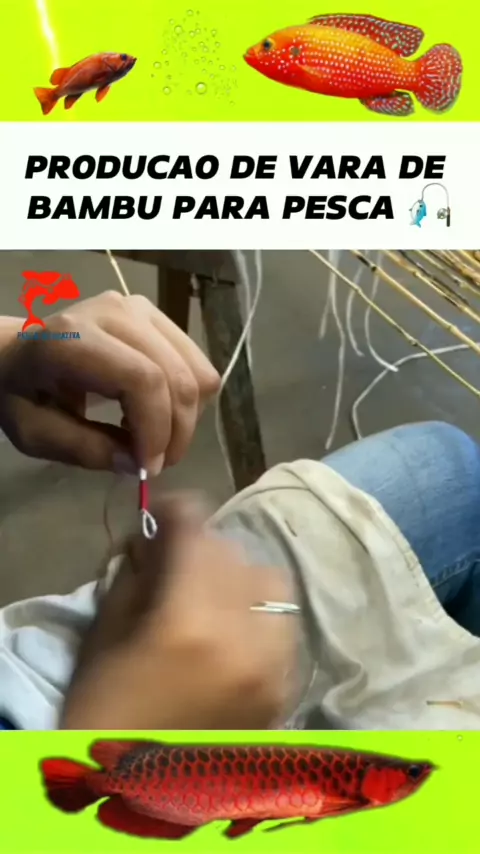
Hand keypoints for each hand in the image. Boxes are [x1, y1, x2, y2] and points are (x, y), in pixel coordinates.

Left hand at [0, 292, 219, 473]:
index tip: (148, 467)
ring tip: (157, 437)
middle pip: (177, 376)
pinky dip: (188, 398)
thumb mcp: (35, 433)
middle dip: (177, 430)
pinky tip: (158, 412)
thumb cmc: (21, 392)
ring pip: (197, 370)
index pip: (142, 380)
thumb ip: (85, 449)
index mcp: (73, 338)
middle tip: (157, 463)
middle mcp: (115, 312)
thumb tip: (138, 464)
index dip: (156, 429)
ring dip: (187, 416)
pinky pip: (196, 362)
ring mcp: (140, 309)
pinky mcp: (156, 315)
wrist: (16, 350)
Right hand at [60, 497, 297, 729]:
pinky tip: (235, 628)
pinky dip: (261, 613)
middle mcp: (242, 637)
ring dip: (239, 576)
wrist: (140, 790)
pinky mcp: (286, 688)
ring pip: (270, 582)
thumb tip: (158, 535)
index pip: (195, 530)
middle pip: (233, 552)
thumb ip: (138, 572)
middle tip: (179, 560)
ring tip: (214, 594)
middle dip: (201, 547)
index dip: (175, 510)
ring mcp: (272, 666)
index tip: (163, 514)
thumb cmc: (106, 708)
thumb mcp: (108, 631)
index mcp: (186, 621)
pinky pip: (284, 624)